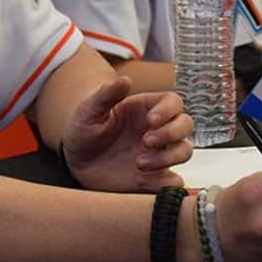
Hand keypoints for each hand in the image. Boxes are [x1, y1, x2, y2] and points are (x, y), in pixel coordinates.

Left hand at [62, 77, 192, 192]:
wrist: (76, 162)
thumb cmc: (84, 130)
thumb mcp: (89, 110)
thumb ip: (106, 95)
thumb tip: (124, 79)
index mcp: (146, 109)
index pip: (173, 102)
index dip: (168, 110)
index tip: (151, 120)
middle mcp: (158, 130)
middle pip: (186, 125)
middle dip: (171, 133)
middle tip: (146, 141)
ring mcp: (159, 154)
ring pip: (184, 151)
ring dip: (168, 157)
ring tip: (139, 163)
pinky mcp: (154, 178)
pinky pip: (173, 181)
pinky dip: (164, 182)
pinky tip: (141, 181)